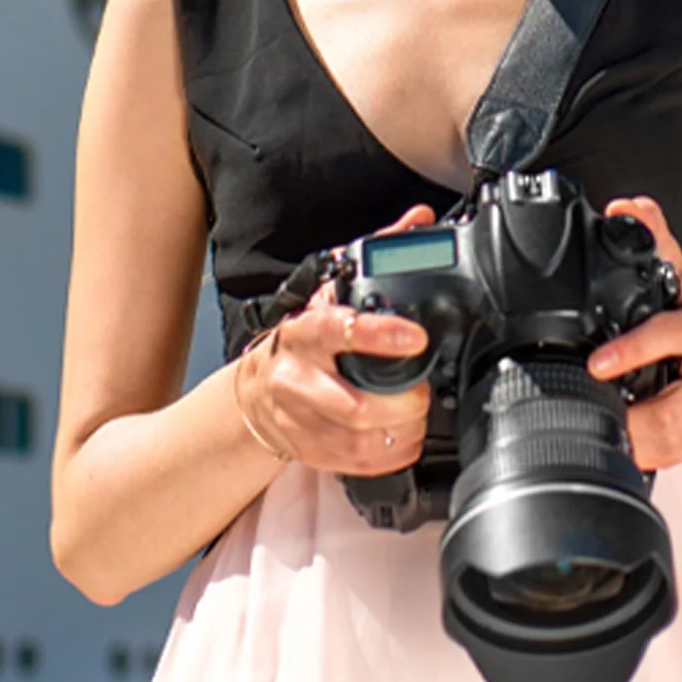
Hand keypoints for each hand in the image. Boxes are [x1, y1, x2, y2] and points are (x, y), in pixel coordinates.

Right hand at [237, 203, 435, 475]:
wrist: (257, 391)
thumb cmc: (304, 340)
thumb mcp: (332, 292)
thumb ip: (377, 255)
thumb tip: (418, 220)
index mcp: (306, 333)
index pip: (340, 330)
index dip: (381, 335)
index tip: (417, 338)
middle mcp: (298, 378)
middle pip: (355, 404)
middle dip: (402, 402)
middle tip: (424, 391)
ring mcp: (300, 420)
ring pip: (357, 438)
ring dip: (400, 431)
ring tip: (419, 415)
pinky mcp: (308, 449)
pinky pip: (354, 462)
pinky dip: (388, 455)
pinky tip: (406, 440)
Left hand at [586, 195, 681, 471]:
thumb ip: (656, 242)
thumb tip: (627, 208)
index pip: (671, 335)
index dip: (634, 350)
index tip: (598, 363)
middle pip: (675, 406)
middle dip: (633, 419)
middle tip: (594, 416)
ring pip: (680, 438)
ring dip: (640, 443)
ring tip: (605, 437)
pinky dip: (654, 458)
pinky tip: (628, 452)